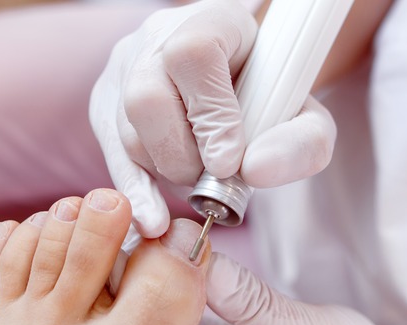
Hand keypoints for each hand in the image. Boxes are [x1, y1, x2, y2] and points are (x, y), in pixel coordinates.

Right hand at [90, 0, 336, 237]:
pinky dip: (134, 191)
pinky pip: (110, 151)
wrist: (240, 86)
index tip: (229, 162)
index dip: (210, 114)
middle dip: (183, 155)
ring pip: (125, 129)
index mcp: (209, 20)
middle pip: (146, 97)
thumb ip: (301, 141)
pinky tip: (152, 221)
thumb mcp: (302, 114)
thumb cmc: (270, 100)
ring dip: (165, 171)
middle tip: (213, 179)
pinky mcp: (104, 103)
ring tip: (198, 179)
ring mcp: (122, 68)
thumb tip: (254, 171)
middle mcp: (156, 37)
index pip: (193, 56)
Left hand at [159, 253, 406, 324]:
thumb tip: (197, 257)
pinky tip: (168, 255)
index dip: (156, 298)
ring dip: (147, 285)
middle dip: (141, 288)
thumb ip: (249, 300)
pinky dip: (163, 288)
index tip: (164, 245)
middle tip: (155, 235)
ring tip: (160, 239)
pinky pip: (165, 323)